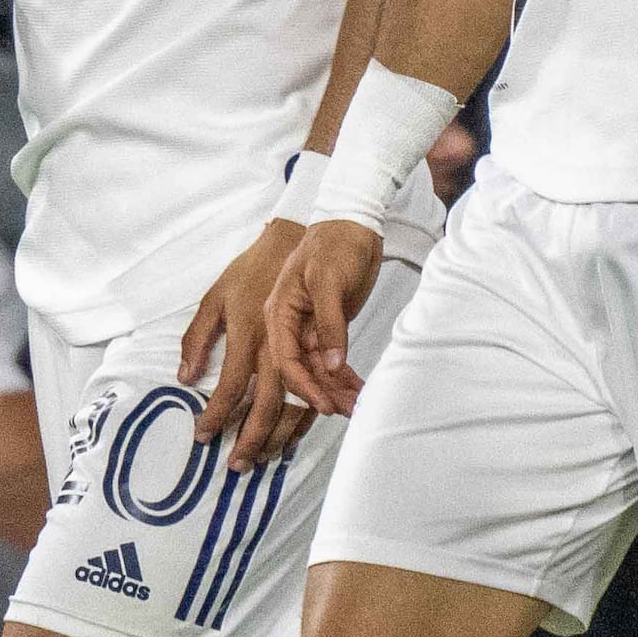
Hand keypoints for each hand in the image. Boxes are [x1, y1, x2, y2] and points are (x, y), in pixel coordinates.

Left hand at [183, 222, 320, 466]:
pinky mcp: (321, 349)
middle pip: (264, 405)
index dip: (216, 415)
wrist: (304, 240)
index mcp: (246, 334)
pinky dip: (308, 416)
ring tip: (267, 460)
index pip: (229, 386)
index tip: (203, 438)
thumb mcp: (216, 296)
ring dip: (281, 436)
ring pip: (294, 404)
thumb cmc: (254, 267)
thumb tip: (184, 376)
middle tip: (238, 466)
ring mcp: (301, 350)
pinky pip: (317, 391)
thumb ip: (198, 337)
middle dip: (251, 440)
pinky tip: (299, 434)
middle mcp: (274, 348)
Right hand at [265, 217, 389, 415]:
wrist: (354, 223)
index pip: (286, 359)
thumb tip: (331, 365)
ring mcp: (309, 328)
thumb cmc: (335, 244)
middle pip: (300, 371)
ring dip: (337, 390)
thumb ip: (330, 324)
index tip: (324, 405)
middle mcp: (290, 325)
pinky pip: (332, 361)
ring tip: (357, 407)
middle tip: (343, 413)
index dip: (304, 386)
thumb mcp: (329, 280)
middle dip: (319, 395)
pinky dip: (345, 378)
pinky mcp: (328, 330)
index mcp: (279, 312)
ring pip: (319, 370)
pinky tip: (358, 392)